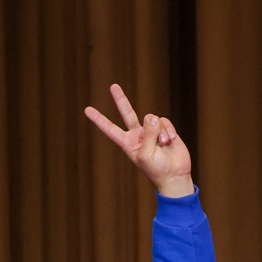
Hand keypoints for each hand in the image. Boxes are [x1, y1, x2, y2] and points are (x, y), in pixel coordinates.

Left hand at [84, 83, 194, 197]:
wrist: (175, 175)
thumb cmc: (156, 169)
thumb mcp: (146, 154)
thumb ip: (147, 134)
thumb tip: (151, 116)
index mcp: (127, 143)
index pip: (110, 129)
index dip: (99, 120)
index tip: (87, 110)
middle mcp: (137, 135)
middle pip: (127, 113)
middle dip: (121, 100)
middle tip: (113, 86)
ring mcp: (151, 131)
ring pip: (151, 118)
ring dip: (159, 131)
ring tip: (163, 144)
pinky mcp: (164, 129)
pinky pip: (163, 121)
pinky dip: (168, 129)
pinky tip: (170, 140)